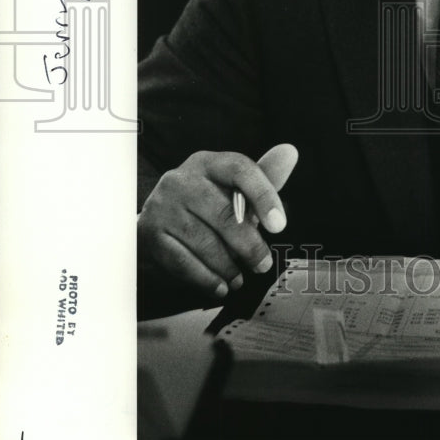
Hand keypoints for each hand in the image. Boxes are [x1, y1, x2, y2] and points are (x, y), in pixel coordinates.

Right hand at [138, 144, 298, 299]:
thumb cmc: (206, 204)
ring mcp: (162, 207)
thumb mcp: (233, 189)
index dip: (264, 196)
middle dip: (249, 245)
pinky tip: (220, 286)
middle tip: (263, 264)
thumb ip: (264, 177)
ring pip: (205, 242)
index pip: (240, 169)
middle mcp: (181, 179)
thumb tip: (290, 152)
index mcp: (207, 163)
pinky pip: (183, 263)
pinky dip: (206, 279)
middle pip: (224, 212)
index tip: (280, 225)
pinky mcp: (149, 235)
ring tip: (240, 278)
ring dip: (228, 266)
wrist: (158, 225)